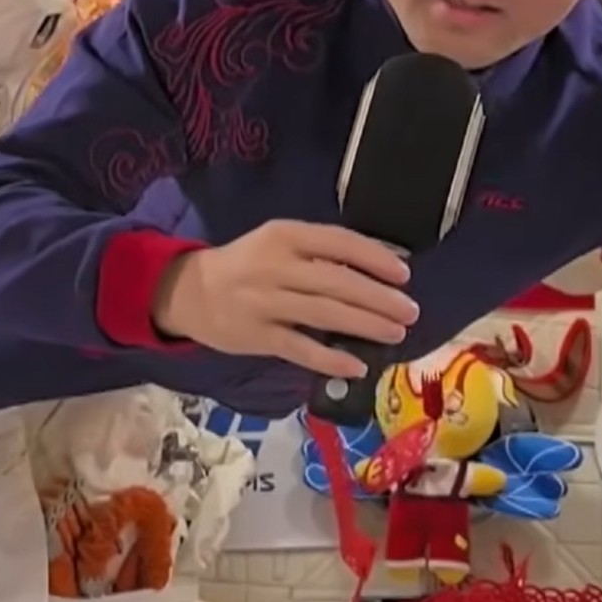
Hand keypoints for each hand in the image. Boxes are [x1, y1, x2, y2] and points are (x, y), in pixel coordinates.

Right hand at [151, 219, 416, 377]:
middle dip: (379, 298)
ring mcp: (265, 303)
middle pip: (337, 282)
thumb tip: (380, 266)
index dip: (375, 258)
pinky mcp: (257, 336)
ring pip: (325, 314)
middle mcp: (276, 266)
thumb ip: (319, 252)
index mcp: (284, 235)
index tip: (404, 275)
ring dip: (366, 325)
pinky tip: (358, 365)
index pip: (339, 243)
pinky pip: (301, 349)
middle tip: (410, 311)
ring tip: (396, 333)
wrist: (190, 292)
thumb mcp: (277, 242)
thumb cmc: (247, 264)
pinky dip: (331, 358)